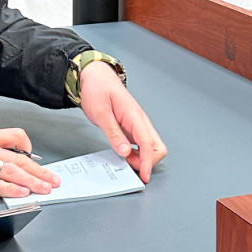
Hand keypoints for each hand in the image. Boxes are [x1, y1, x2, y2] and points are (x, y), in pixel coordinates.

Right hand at [0, 128, 61, 197]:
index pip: (13, 137)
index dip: (28, 147)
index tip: (36, 158)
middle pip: (18, 157)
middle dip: (39, 170)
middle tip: (53, 179)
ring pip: (11, 170)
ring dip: (31, 180)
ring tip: (44, 188)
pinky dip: (9, 188)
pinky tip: (21, 192)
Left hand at [77, 61, 166, 183]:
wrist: (94, 75)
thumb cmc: (97, 89)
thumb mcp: (100, 113)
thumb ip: (113, 134)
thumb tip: (125, 152)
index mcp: (134, 115)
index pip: (148, 144)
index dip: (147, 162)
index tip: (144, 176)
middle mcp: (140, 120)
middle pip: (157, 147)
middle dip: (147, 161)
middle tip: (127, 165)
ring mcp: (137, 123)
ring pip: (151, 146)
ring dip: (141, 158)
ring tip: (123, 159)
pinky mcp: (132, 126)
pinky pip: (141, 144)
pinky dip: (136, 153)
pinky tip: (123, 153)